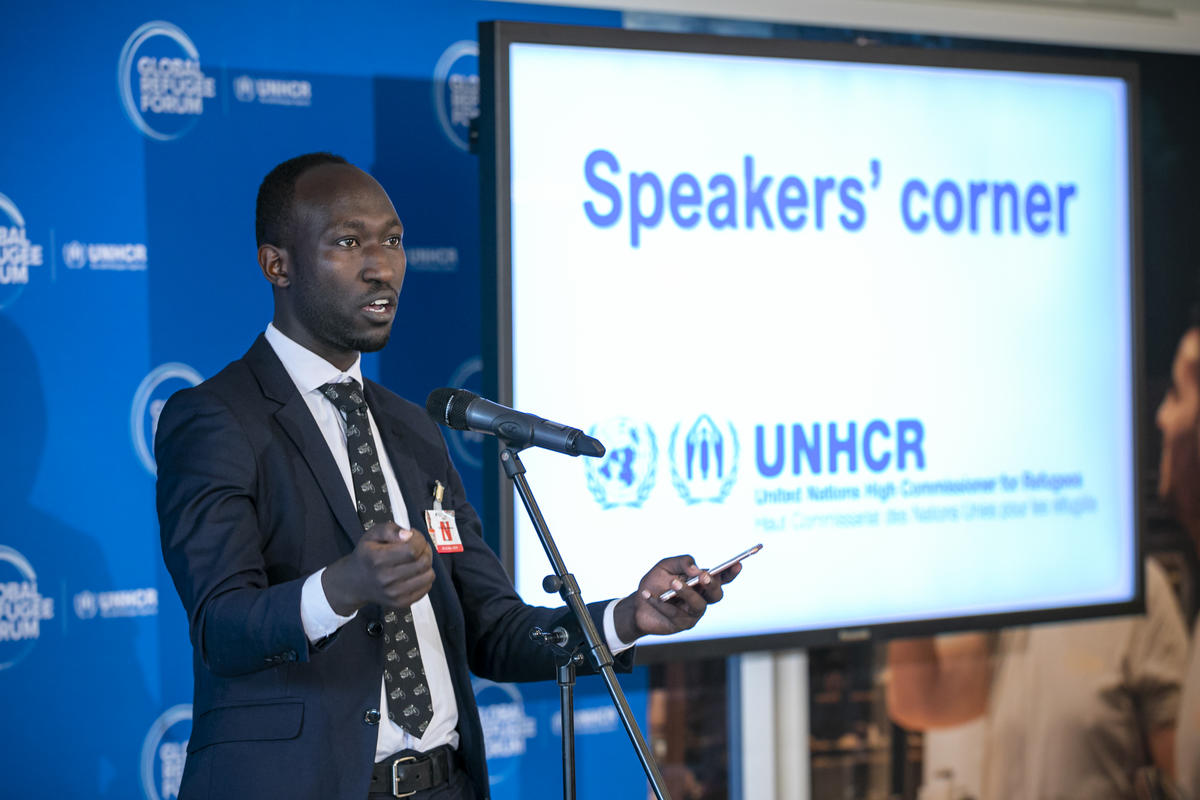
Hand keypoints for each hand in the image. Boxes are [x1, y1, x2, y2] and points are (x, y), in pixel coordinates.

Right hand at [322, 522, 433, 614]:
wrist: (355, 582)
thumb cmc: (366, 556)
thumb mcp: (371, 535)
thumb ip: (389, 529)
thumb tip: (407, 535)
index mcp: (377, 559)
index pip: (412, 550)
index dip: (419, 539)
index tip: (415, 536)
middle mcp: (386, 578)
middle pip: (422, 562)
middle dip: (425, 550)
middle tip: (419, 546)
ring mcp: (394, 593)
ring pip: (428, 576)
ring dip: (427, 563)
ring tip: (418, 558)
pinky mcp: (401, 603)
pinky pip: (426, 588)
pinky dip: (425, 577)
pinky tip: (415, 571)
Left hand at [612, 554, 740, 641]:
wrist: (638, 604)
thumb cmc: (655, 582)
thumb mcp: (666, 566)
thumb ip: (682, 562)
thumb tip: (696, 569)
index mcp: (702, 583)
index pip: (722, 578)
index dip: (731, 572)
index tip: (738, 564)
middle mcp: (702, 599)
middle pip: (716, 595)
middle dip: (712, 585)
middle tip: (703, 576)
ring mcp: (693, 614)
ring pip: (698, 605)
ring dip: (687, 593)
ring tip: (673, 583)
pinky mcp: (681, 624)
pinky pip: (674, 614)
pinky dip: (660, 603)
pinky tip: (646, 594)